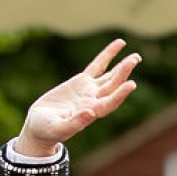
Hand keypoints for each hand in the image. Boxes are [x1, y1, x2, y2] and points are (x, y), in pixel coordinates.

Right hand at [15, 38, 140, 157]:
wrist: (40, 126)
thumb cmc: (47, 131)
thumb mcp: (58, 129)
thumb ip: (75, 123)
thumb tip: (90, 113)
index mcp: (91, 112)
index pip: (110, 102)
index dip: (120, 94)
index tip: (131, 84)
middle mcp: (94, 101)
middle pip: (113, 85)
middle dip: (123, 72)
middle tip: (135, 59)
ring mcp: (90, 91)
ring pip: (109, 76)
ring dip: (122, 67)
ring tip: (135, 57)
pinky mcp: (82, 82)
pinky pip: (97, 66)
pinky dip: (107, 55)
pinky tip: (119, 45)